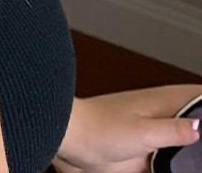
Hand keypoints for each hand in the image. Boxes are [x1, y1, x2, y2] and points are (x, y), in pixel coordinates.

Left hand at [52, 85, 201, 172]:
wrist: (73, 141)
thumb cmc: (99, 126)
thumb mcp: (143, 131)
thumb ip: (173, 130)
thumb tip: (199, 126)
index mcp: (163, 102)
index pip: (198, 96)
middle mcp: (162, 117)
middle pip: (195, 121)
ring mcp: (155, 137)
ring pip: (185, 145)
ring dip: (192, 153)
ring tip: (196, 160)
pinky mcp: (147, 155)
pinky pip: (170, 163)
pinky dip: (178, 166)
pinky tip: (185, 169)